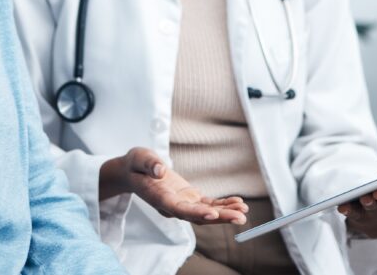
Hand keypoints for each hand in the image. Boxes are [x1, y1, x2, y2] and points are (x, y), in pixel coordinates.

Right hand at [100, 147, 247, 224]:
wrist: (133, 172)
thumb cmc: (135, 165)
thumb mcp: (138, 158)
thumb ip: (148, 164)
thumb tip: (160, 170)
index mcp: (159, 197)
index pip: (178, 209)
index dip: (195, 213)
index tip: (211, 214)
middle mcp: (172, 205)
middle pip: (197, 216)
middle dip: (219, 218)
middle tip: (240, 217)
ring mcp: (181, 203)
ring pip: (205, 213)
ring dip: (225, 213)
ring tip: (243, 210)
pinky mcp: (188, 198)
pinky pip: (207, 203)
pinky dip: (222, 204)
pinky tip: (237, 202)